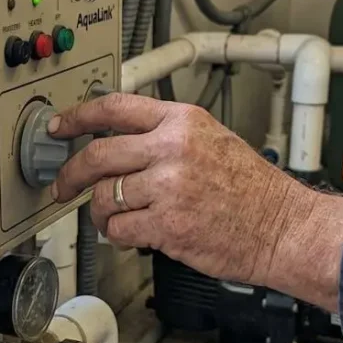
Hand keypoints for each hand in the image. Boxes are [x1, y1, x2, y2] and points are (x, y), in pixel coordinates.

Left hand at [48, 93, 342, 293]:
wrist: (282, 227)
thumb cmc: (254, 191)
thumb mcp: (213, 140)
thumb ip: (167, 136)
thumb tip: (119, 145)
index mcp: (182, 121)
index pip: (115, 107)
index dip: (78, 116)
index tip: (60, 126)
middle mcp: (173, 148)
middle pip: (97, 155)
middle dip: (70, 174)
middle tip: (62, 185)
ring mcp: (168, 187)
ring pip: (104, 197)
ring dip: (101, 212)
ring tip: (114, 218)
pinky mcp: (167, 224)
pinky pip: (119, 229)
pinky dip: (119, 235)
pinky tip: (134, 233)